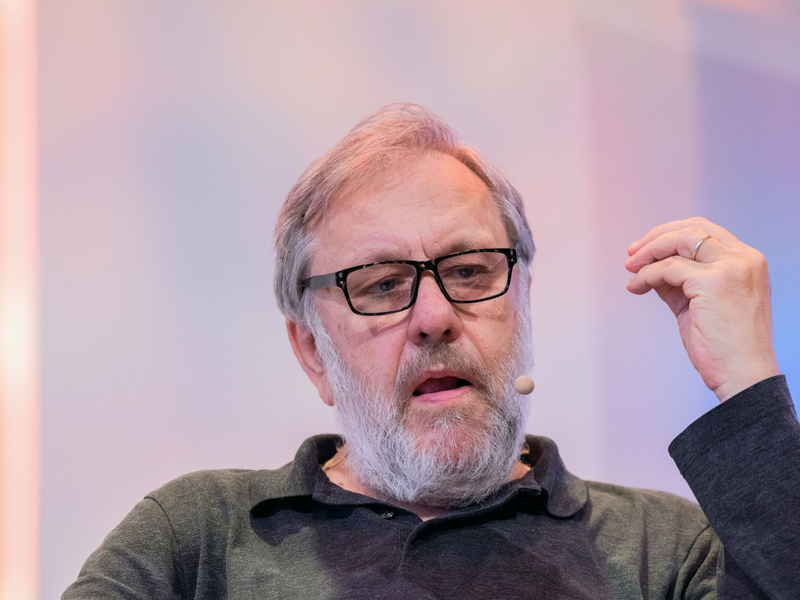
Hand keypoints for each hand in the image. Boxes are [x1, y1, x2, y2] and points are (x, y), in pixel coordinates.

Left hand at [625, 217, 779, 401]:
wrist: (742, 376)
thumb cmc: (723, 346)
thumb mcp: (700, 303)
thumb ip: (680, 282)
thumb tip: (650, 268)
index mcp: (748, 261)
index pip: (706, 230)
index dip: (670, 233)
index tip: (645, 247)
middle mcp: (744, 259)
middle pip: (692, 228)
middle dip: (656, 238)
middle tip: (631, 254)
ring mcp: (731, 268)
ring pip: (680, 241)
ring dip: (649, 253)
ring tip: (630, 269)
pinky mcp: (714, 282)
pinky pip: (668, 269)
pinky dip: (646, 275)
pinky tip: (636, 287)